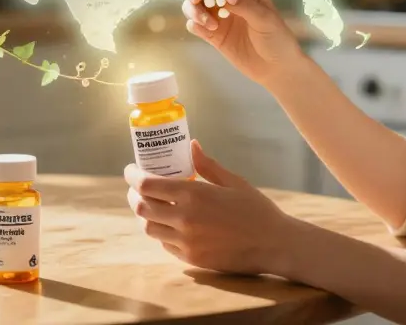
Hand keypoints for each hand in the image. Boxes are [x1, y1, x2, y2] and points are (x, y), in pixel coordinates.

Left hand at [125, 140, 295, 275]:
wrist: (274, 245)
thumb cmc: (256, 209)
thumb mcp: (233, 181)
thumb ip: (207, 165)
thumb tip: (192, 145)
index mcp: (193, 195)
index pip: (146, 185)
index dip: (132, 176)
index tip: (131, 170)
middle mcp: (184, 220)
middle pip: (140, 207)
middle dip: (133, 195)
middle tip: (136, 188)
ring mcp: (186, 242)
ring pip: (148, 228)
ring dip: (144, 214)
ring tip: (151, 205)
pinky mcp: (191, 259)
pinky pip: (164, 244)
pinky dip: (161, 232)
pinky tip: (170, 223)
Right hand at [182, 0, 304, 86]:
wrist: (276, 68)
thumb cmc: (277, 38)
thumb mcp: (265, 19)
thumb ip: (245, 5)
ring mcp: (218, 15)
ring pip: (193, 3)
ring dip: (193, 9)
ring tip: (208, 23)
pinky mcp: (212, 33)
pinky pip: (194, 23)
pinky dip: (195, 23)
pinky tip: (208, 31)